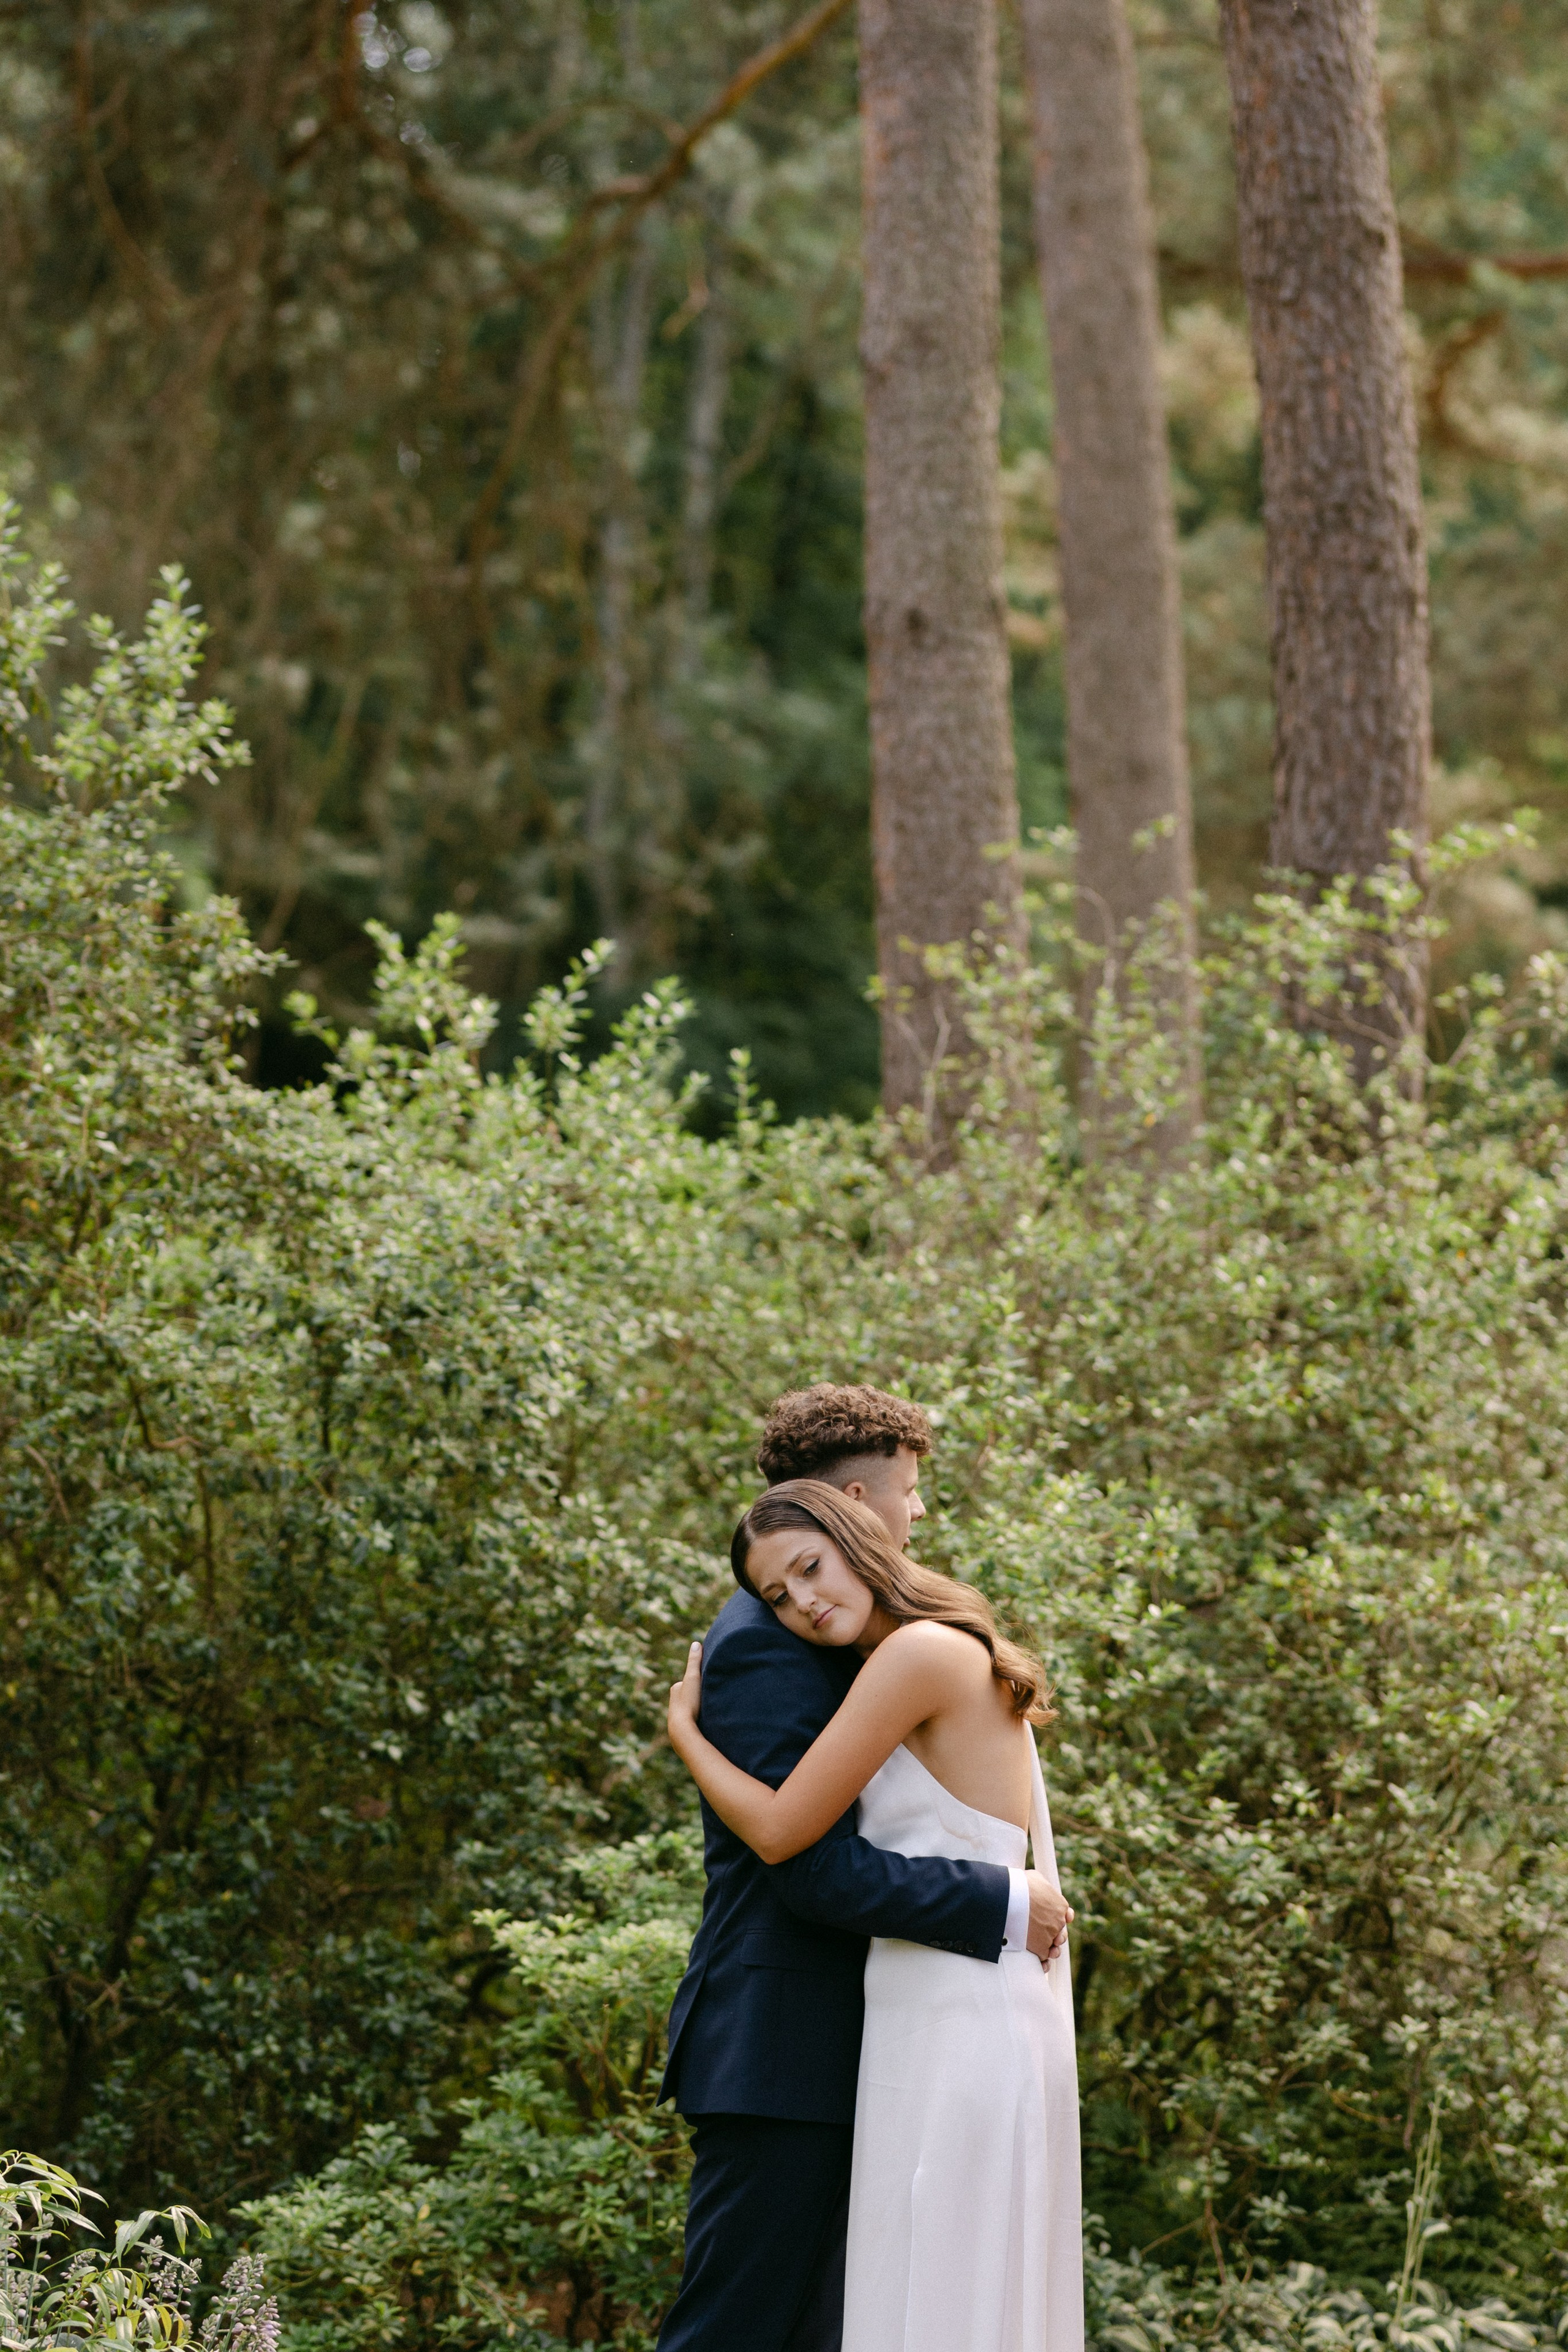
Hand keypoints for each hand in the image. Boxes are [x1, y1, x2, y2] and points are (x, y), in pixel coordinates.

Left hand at [667, 1640, 702, 1757]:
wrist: (682, 1730)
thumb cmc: (688, 1702)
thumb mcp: (693, 1678)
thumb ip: (694, 1662)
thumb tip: (696, 1643)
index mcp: (675, 1689)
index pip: (689, 1681)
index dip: (699, 1681)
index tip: (707, 1683)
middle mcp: (673, 1702)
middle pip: (689, 1695)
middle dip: (698, 1696)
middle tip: (710, 1698)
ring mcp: (677, 1716)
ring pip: (691, 1708)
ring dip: (698, 1709)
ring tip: (708, 1711)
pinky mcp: (682, 1728)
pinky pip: (692, 1720)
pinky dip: (698, 1719)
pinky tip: (704, 1722)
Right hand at [1024, 1870, 1072, 1964]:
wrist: (1012, 1898)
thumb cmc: (1021, 1884)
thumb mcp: (1036, 1878)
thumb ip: (1042, 1886)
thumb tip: (1038, 1886)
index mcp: (1061, 1905)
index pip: (1065, 1916)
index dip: (1061, 1919)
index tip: (1059, 1922)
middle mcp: (1059, 1921)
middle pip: (1060, 1933)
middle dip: (1057, 1937)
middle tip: (1051, 1939)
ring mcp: (1051, 1935)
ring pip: (1054, 1947)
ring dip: (1051, 1951)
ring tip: (1048, 1953)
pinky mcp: (1042, 1947)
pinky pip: (1044, 1957)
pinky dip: (1042, 1962)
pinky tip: (1041, 1964)